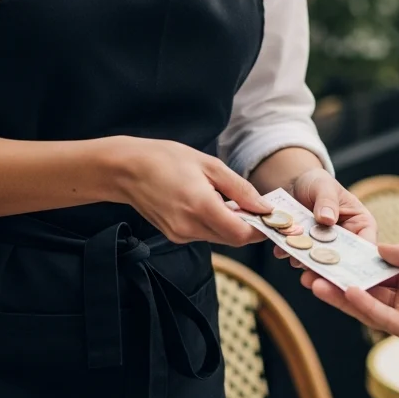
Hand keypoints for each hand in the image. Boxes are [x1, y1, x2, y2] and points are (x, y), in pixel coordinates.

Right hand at [109, 136, 270, 247]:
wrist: (127, 169)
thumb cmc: (167, 159)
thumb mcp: (210, 165)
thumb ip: (240, 188)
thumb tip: (264, 206)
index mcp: (201, 207)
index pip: (241, 234)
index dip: (260, 228)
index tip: (271, 216)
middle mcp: (190, 227)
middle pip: (232, 238)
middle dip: (249, 226)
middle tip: (257, 207)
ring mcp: (180, 234)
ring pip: (219, 237)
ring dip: (232, 224)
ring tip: (233, 201)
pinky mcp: (174, 236)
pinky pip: (204, 234)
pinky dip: (215, 223)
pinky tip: (212, 204)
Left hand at [270, 167, 375, 264]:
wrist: (294, 184)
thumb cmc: (317, 182)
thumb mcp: (324, 186)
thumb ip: (327, 201)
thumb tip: (328, 219)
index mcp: (361, 225)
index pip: (366, 247)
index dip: (359, 262)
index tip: (344, 270)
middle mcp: (346, 241)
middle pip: (343, 263)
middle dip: (329, 272)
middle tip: (315, 281)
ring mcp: (326, 248)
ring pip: (321, 264)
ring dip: (308, 266)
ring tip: (295, 260)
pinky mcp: (307, 251)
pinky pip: (301, 259)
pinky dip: (292, 256)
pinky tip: (281, 250)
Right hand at [302, 239, 398, 351]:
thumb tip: (376, 246)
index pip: (379, 267)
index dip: (355, 260)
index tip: (332, 249)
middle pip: (368, 287)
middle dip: (339, 278)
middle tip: (311, 269)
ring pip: (368, 304)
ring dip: (342, 294)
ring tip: (316, 281)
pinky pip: (383, 318)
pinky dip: (363, 306)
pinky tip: (346, 292)